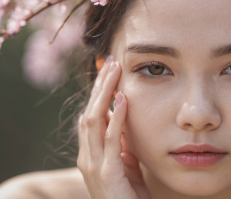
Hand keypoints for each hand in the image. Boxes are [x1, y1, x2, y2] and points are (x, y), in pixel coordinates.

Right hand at [77, 57, 148, 198]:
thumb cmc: (128, 194)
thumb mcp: (125, 163)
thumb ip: (122, 143)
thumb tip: (126, 118)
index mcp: (90, 152)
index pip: (91, 114)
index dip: (99, 92)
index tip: (110, 71)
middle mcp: (86, 156)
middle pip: (89, 112)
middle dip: (100, 86)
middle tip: (111, 62)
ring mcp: (93, 164)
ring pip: (94, 120)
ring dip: (104, 93)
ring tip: (114, 71)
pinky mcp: (106, 173)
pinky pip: (111, 140)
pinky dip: (116, 117)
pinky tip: (123, 99)